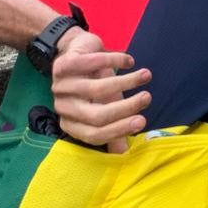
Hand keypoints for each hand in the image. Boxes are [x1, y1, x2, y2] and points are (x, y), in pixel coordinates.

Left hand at [51, 30, 151, 151]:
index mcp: (72, 123)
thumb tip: (125, 156)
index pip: (94, 135)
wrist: (76, 52)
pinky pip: (91, 65)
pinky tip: (129, 61)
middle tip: (147, 98)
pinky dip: (114, 61)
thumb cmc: (95, 84)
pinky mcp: (62, 64)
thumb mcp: (106, 109)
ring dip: (126, 81)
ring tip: (146, 75)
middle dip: (125, 108)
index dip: (119, 130)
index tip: (143, 121)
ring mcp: (60, 86)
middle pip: (95, 115)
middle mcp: (63, 107)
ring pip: (96, 89)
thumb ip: (114, 131)